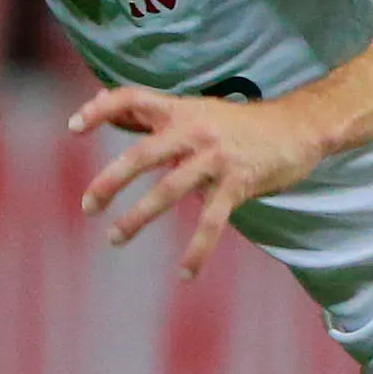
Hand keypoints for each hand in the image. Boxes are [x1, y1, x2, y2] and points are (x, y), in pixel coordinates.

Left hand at [70, 87, 329, 277]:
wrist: (299, 127)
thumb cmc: (241, 124)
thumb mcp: (197, 111)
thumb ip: (152, 115)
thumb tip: (101, 104)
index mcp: (181, 110)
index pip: (132, 99)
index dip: (101, 110)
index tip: (73, 127)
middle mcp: (194, 130)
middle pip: (142, 154)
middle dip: (111, 181)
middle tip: (88, 205)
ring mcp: (216, 157)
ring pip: (168, 190)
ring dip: (138, 217)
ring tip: (115, 237)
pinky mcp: (238, 183)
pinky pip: (211, 221)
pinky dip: (197, 250)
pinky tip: (185, 274)